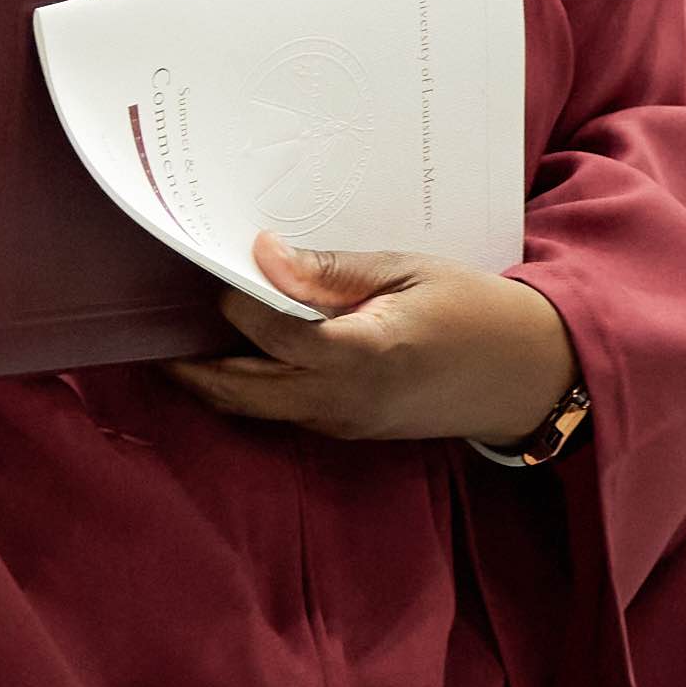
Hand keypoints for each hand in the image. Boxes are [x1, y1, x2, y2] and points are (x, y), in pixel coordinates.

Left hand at [165, 242, 580, 446]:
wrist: (530, 375)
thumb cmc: (476, 311)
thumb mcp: (408, 271)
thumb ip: (332, 271)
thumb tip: (263, 256)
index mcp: (366, 352)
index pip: (275, 333)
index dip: (238, 305)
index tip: (214, 275)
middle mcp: (347, 397)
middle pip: (245, 389)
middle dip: (195, 368)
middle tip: (155, 339)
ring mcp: (347, 422)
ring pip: (259, 409)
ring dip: (218, 383)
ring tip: (181, 351)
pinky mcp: (352, 430)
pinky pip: (287, 414)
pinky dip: (254, 392)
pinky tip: (239, 362)